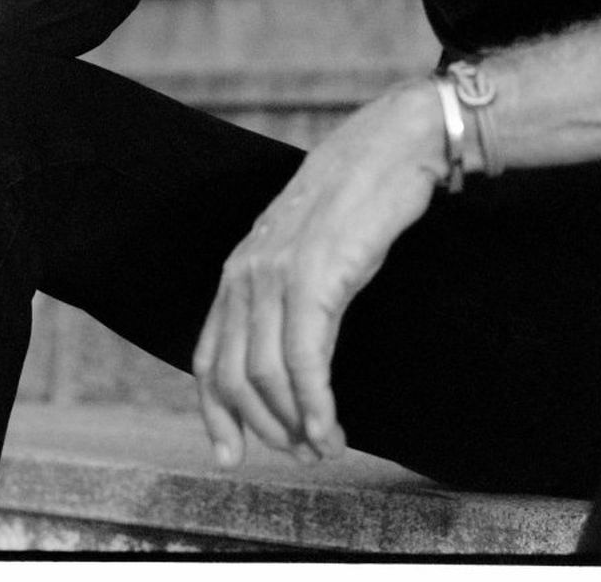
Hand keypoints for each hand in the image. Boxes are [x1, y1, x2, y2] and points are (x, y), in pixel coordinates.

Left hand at [192, 82, 443, 466]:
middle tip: (302, 455)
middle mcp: (247, 273)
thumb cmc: (358, 197)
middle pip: (235, 378)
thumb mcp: (305, 247)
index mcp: (239, 269)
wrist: (392, 145)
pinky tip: (330, 429)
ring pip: (267, 376)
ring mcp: (278, 274)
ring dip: (295, 425)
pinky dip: (315, 405)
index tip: (231, 456)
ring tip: (324, 447)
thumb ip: (284, 291)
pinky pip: (304, 360)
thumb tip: (287, 349)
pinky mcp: (316, 278)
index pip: (208, 359)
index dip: (216, 415)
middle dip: (265, 428)